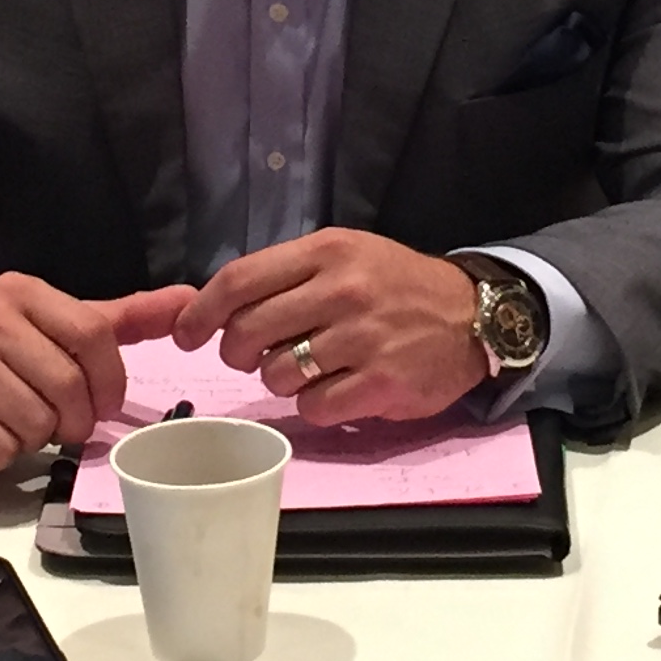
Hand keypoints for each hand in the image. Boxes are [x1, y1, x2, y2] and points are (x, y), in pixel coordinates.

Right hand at [0, 276, 197, 475]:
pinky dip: (4, 453)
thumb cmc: (7, 360)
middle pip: (67, 385)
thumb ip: (124, 319)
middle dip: (74, 418)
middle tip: (59, 421)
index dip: (110, 380)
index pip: (94, 334)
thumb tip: (190, 299)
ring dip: (36, 436)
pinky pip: (0, 447)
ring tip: (17, 420)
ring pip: (35, 421)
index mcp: (22, 293)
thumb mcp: (63, 330)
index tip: (105, 402)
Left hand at [176, 228, 486, 426]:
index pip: (240, 280)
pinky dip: (315, 406)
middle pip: (248, 331)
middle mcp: (343, 290)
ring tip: (307, 369)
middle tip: (248, 358)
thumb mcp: (346, 257)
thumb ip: (287, 276)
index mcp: (327, 252)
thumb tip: (217, 309)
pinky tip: (335, 391)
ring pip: (277, 374)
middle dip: (235, 353)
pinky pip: (314, 408)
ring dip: (280, 380)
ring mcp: (364, 337)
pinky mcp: (382, 382)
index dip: (201, 312)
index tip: (186, 334)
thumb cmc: (396, 286)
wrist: (473, 315)